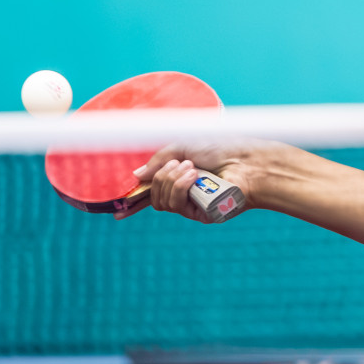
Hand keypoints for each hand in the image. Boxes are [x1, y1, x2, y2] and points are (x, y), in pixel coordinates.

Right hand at [121, 138, 281, 221]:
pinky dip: (180, 187)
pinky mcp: (200, 215)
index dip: (135, 203)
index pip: (154, 193)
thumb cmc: (220, 149)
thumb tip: (136, 176)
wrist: (245, 160)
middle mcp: (185, 194)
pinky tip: (195, 177)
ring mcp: (192, 206)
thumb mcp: (183, 148)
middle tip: (180, 164)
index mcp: (180, 177)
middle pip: (154, 197)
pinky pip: (175, 205)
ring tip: (192, 168)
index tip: (118, 211)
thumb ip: (158, 161)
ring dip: (172, 180)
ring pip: (161, 201)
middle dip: (161, 177)